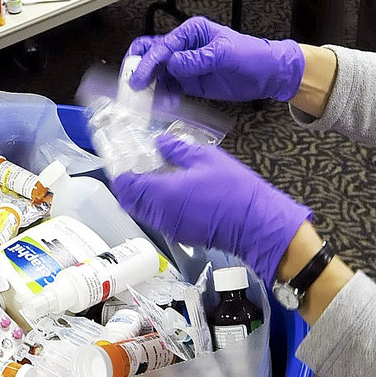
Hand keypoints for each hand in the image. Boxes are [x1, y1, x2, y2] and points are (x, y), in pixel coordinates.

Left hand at [112, 134, 310, 284]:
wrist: (255, 223)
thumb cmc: (235, 191)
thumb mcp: (206, 158)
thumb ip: (178, 150)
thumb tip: (161, 142)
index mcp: (163, 192)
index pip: (126, 185)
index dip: (121, 173)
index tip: (123, 161)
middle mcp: (160, 213)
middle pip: (129, 201)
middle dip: (128, 186)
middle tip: (136, 168)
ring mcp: (168, 226)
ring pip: (142, 212)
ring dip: (141, 197)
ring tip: (152, 178)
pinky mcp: (178, 234)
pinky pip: (157, 219)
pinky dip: (155, 206)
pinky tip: (169, 192)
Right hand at [126, 17, 304, 101]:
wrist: (266, 74)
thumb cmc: (251, 56)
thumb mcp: (226, 55)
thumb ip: (198, 59)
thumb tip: (172, 64)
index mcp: (191, 32)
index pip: (161, 46)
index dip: (147, 64)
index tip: (138, 81)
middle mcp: (182, 47)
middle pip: (149, 55)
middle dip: (138, 71)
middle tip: (133, 88)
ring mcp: (183, 66)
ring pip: (155, 75)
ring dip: (150, 89)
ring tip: (152, 104)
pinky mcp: (186, 83)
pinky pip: (166, 90)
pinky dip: (161, 98)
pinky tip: (165, 106)